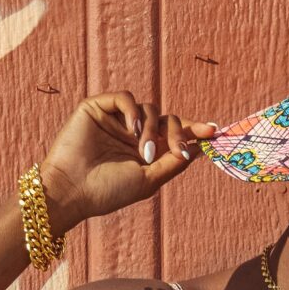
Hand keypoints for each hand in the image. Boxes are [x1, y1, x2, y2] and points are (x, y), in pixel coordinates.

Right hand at [34, 90, 218, 232]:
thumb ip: (174, 163)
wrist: (73, 190)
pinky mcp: (98, 107)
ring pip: (148, 109)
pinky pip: (125, 98)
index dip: (194, 130)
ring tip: (143, 152)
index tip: (214, 130)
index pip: (174, 134)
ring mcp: (116, 120)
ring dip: (151, 130)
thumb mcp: (149, 180)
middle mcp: (132, 134)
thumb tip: (199, 147)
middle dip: (178, 132)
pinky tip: (131, 131)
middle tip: (178, 150)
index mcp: (145, 152)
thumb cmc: (108, 192)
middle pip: (166, 119)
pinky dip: (133, 112)